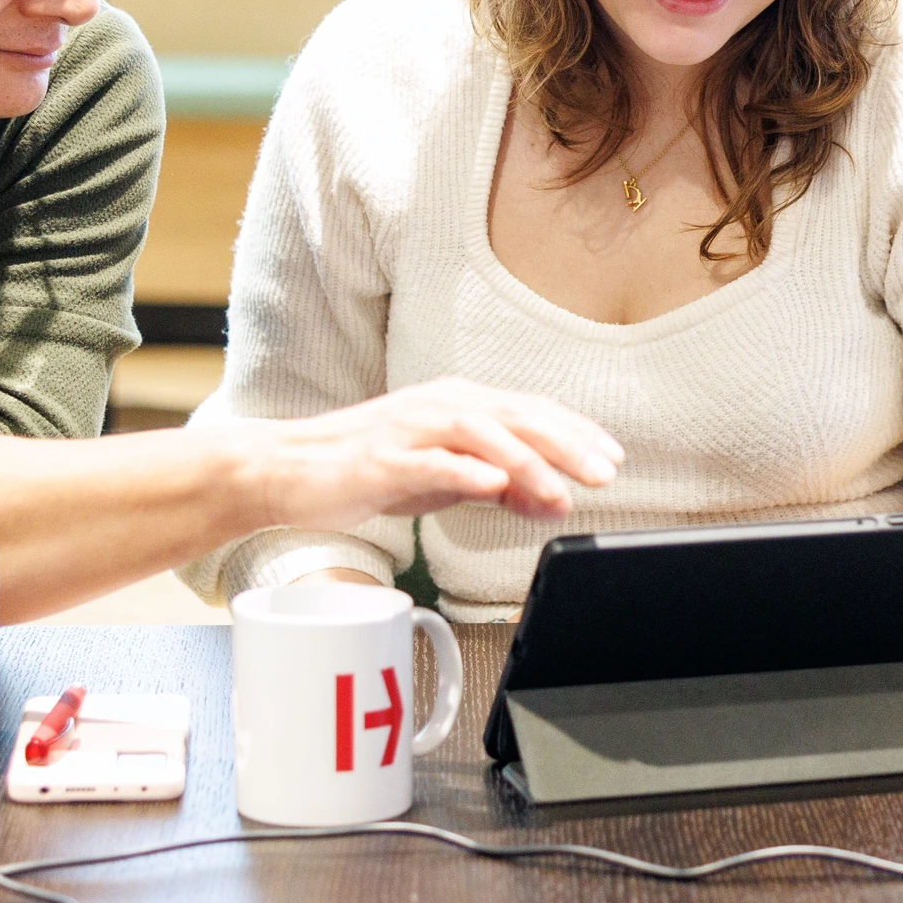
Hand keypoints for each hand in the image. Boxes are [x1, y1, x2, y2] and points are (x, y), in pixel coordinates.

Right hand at [240, 380, 622, 530]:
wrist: (289, 470)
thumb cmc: (370, 469)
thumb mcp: (445, 476)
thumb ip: (497, 483)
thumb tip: (552, 498)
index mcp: (459, 404)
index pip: (531, 412)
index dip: (576, 432)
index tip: (612, 457)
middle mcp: (440, 406)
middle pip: (516, 416)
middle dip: (567, 444)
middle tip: (605, 472)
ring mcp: (410, 429)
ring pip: (481, 433)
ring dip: (527, 461)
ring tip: (561, 490)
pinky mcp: (382, 458)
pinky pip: (430, 461)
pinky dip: (466, 469)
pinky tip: (495, 483)